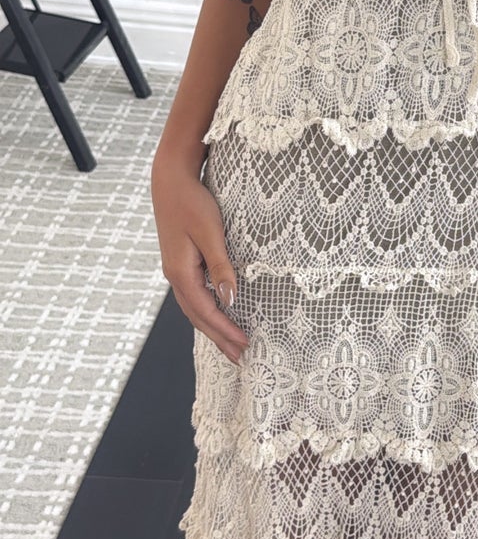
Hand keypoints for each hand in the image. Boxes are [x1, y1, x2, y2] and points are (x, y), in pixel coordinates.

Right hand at [151, 160, 249, 363]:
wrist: (170, 180)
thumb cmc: (192, 202)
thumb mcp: (210, 233)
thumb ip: (221, 266)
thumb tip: (230, 298)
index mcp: (180, 273)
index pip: (205, 312)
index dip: (225, 330)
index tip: (244, 345)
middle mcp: (175, 276)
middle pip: (197, 316)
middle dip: (218, 338)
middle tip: (239, 358)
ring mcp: (176, 270)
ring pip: (194, 308)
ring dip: (212, 327)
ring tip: (230, 344)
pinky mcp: (181, 262)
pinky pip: (194, 295)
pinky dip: (207, 311)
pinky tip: (217, 314)